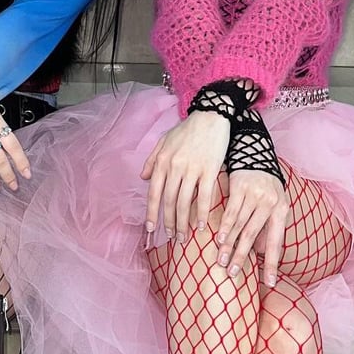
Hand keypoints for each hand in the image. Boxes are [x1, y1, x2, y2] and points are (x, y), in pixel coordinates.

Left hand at [142, 111, 228, 242]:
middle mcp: (175, 167)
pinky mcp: (209, 170)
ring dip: (183, 222)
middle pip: (170, 201)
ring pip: (185, 202)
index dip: (152, 213)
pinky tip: (201, 225)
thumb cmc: (186, 129)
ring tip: (183, 236)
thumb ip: (152, 160)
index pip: (154, 193)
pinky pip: (204, 197)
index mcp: (162, 162)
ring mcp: (192, 169)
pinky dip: (201, 213)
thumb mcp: (163, 141)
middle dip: (169, 222)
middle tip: (171, 237)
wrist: (210, 116)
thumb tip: (143, 178)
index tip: (151, 229)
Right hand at [215, 170, 289, 284]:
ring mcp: (254, 195)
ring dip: (229, 245)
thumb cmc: (265, 183)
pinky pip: (231, 211)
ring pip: (240, 225)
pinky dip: (224, 226)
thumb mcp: (273, 204)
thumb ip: (267, 228)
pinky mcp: (240, 187)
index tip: (269, 282)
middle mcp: (270, 203)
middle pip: (253, 236)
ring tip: (221, 260)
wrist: (255, 151)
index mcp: (281, 210)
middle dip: (242, 257)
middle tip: (233, 274)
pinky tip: (219, 238)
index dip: (272, 263)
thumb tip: (260, 254)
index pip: (276, 242)